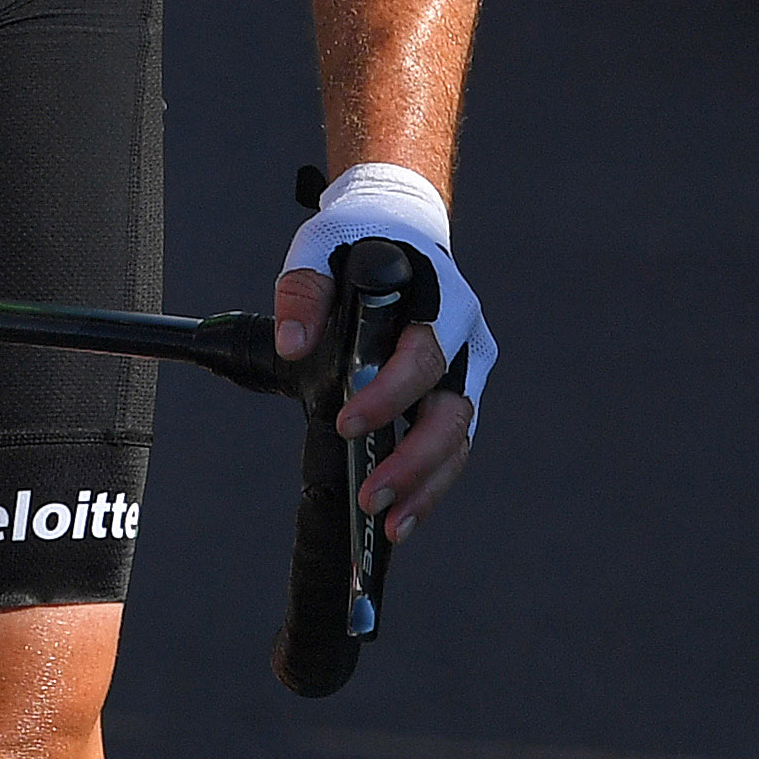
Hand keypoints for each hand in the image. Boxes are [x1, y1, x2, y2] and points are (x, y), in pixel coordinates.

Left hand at [276, 162, 490, 542]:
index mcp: (441, 302)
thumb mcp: (320, 250)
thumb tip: (293, 344)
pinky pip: (449, 450)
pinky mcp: (455, 399)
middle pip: (453, 412)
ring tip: (388, 527)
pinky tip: (399, 519)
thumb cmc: (358, 242)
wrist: (397, 230)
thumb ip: (303, 292)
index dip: (390, 394)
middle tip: (372, 498)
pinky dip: (427, 487)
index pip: (424, 356)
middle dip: (414, 461)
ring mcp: (466, 375)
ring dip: (425, 488)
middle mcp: (465, 343)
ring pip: (458, 441)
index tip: (347, 422)